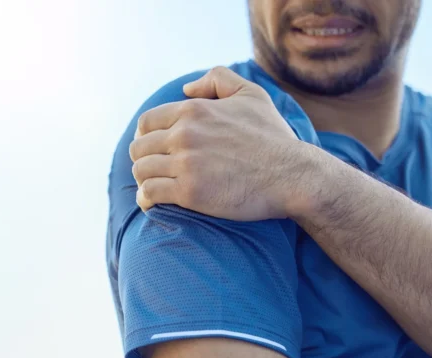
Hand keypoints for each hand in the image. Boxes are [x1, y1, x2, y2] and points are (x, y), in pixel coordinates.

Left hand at [128, 66, 308, 220]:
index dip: (146, 137)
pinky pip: (150, 194)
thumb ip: (217, 80)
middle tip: (155, 170)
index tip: (154, 149)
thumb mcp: (251, 94)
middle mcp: (184, 134)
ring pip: (141, 171)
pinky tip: (151, 203)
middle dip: (143, 159)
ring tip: (154, 187)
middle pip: (139, 147)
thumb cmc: (274, 138)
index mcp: (193, 110)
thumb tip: (186, 88)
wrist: (292, 176)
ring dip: (144, 180)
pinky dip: (146, 199)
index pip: (147, 122)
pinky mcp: (189, 192)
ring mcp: (185, 164)